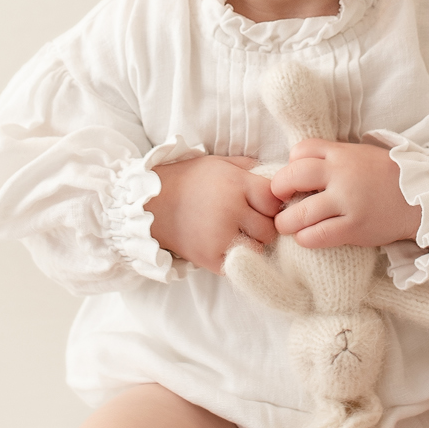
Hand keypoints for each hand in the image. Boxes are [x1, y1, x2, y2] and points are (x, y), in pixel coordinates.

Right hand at [146, 155, 282, 272]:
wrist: (151, 204)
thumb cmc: (189, 180)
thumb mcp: (219, 163)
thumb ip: (250, 168)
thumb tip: (278, 178)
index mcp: (236, 184)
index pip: (274, 200)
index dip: (271, 203)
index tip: (260, 203)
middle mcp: (232, 210)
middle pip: (270, 228)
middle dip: (264, 225)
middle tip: (250, 221)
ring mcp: (221, 236)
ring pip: (259, 248)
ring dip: (253, 243)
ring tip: (238, 233)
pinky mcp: (211, 258)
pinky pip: (240, 264)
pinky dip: (238, 258)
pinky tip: (226, 244)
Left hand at [270, 140, 421, 249]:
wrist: (423, 197)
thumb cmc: (388, 176)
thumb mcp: (361, 155)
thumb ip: (333, 158)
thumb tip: (301, 166)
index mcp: (342, 153)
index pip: (300, 150)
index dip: (290, 164)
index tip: (294, 178)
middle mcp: (341, 175)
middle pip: (292, 177)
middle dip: (278, 190)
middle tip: (280, 201)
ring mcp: (348, 202)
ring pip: (300, 213)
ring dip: (286, 222)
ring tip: (287, 225)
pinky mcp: (355, 227)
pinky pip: (318, 235)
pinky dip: (305, 238)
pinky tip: (306, 237)